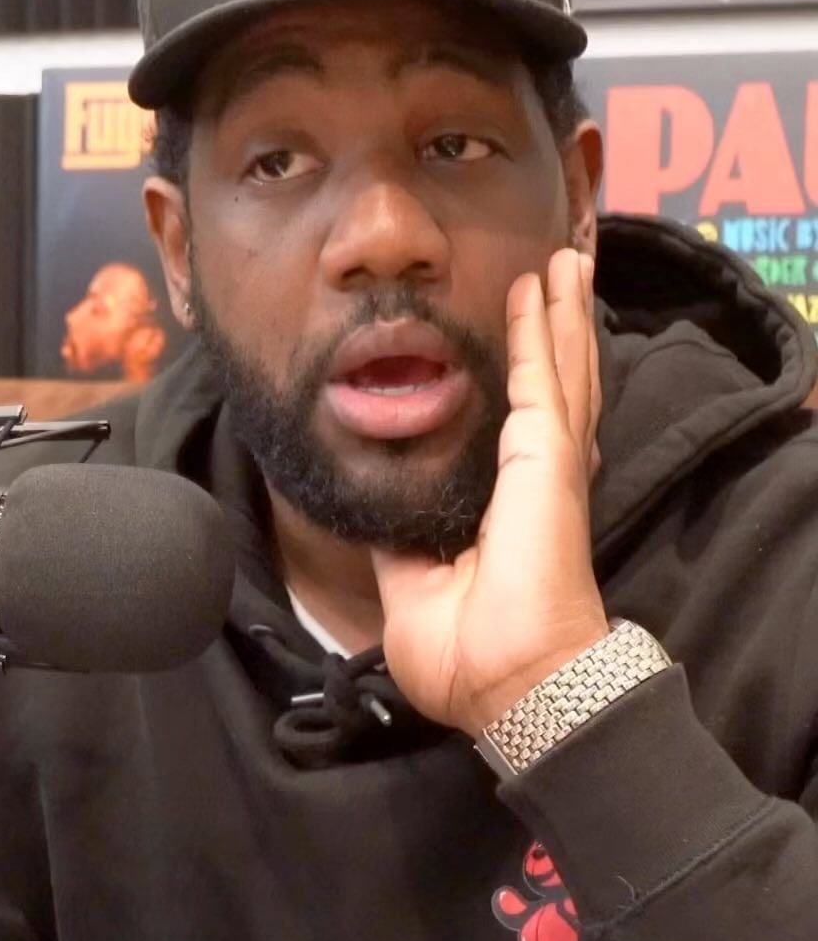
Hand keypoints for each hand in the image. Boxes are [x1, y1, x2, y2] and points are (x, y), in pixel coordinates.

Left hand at [373, 249, 607, 736]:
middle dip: (555, 324)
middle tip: (557, 267)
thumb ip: (400, 541)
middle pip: (554, 382)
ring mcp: (550, 464)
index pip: (521, 422)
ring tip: (565, 256)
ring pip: (561, 367)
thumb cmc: (469, 657)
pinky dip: (544, 328)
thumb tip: (375, 510)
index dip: (527, 374)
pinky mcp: (549, 459)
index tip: (523, 330)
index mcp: (510, 506)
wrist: (511, 684)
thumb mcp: (411, 588)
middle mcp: (539, 477)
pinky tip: (542, 286)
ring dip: (560, 309)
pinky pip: (544, 377)